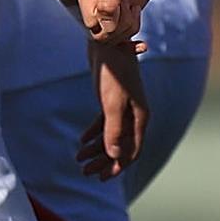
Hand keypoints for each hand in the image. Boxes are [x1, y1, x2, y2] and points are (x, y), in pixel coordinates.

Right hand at [74, 0, 167, 42]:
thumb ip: (108, 6)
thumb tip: (104, 29)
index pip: (90, 23)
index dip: (108, 22)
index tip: (123, 5)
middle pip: (100, 32)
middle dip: (119, 26)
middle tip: (130, 7)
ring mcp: (110, 5)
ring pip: (114, 34)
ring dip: (129, 27)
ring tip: (135, 7)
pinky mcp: (124, 9)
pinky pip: (124, 32)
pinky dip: (133, 35)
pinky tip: (141, 33)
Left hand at [77, 35, 148, 179]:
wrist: (107, 43)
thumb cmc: (113, 72)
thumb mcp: (112, 104)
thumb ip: (114, 131)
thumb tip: (116, 157)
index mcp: (140, 117)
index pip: (133, 150)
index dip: (118, 166)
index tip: (102, 178)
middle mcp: (134, 114)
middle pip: (121, 146)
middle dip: (104, 161)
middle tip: (86, 173)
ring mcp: (123, 107)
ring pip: (111, 135)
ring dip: (96, 149)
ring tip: (79, 160)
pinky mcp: (111, 99)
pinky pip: (104, 122)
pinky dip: (93, 133)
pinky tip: (81, 142)